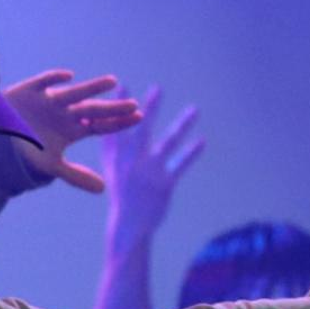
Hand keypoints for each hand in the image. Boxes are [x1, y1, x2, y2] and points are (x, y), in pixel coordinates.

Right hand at [3, 70, 141, 192]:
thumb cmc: (24, 151)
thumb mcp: (51, 166)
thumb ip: (76, 176)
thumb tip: (104, 189)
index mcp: (72, 129)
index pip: (100, 125)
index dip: (118, 122)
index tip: (138, 117)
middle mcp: (64, 113)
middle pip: (92, 109)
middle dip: (111, 107)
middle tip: (132, 104)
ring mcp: (49, 101)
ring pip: (74, 94)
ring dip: (92, 88)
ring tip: (112, 82)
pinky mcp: (30, 91)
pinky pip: (44, 82)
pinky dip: (54, 79)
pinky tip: (68, 77)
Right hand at [101, 85, 203, 244]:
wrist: (129, 224)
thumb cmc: (122, 194)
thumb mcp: (112, 170)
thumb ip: (111, 148)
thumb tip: (108, 128)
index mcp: (118, 157)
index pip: (117, 126)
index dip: (119, 105)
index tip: (122, 84)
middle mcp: (132, 161)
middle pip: (142, 129)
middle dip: (150, 108)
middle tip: (157, 88)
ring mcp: (149, 171)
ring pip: (168, 142)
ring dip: (182, 125)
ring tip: (195, 109)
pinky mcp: (164, 183)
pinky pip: (180, 164)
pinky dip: (191, 153)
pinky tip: (201, 141)